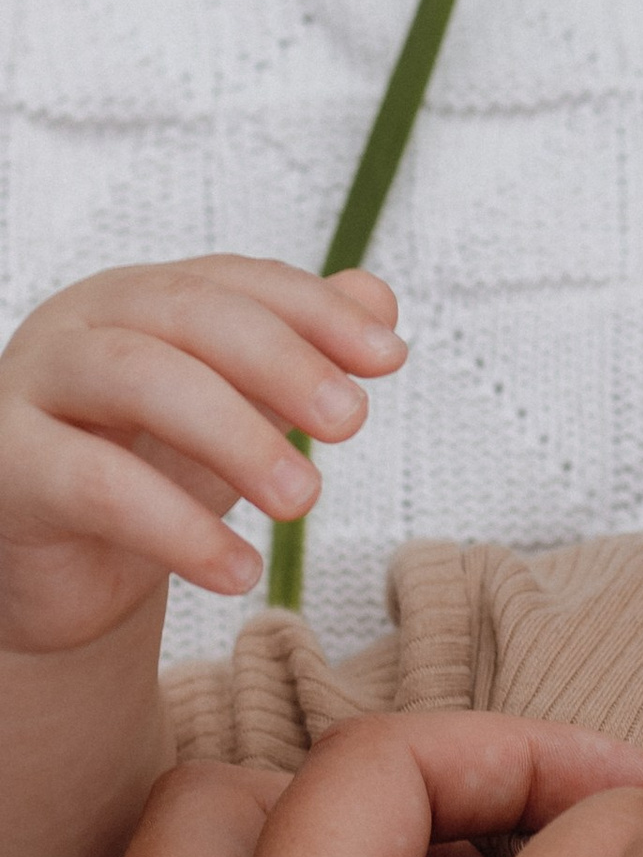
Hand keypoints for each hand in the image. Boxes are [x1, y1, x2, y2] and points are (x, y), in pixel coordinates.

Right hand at [0, 256, 406, 655]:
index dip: (315, 310)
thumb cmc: (146, 474)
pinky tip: (239, 571)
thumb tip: (380, 299)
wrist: (60, 576)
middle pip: (187, 312)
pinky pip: (95, 484)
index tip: (389, 358)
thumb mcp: (235, 412)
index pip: (234, 280)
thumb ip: (299, 354)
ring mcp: (31, 389)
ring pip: (138, 378)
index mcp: (139, 300)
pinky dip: (178, 528)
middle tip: (350, 422)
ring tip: (302, 500)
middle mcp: (79, 327)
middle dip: (281, 361)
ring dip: (236, 435)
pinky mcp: (8, 467)